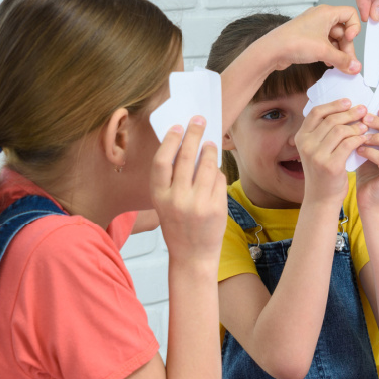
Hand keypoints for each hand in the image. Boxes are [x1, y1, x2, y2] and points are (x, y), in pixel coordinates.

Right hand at [151, 117, 228, 271]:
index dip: (170, 141)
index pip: (162, 161)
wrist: (192, 256)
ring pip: (207, 166)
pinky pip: (219, 180)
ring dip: (210, 150)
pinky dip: (218, 173)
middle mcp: (177, 199)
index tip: (177, 127)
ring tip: (210, 144)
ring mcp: (198, 204)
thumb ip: (173, 180)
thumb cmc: (178, 225)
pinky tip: (215, 171)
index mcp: (159, 196)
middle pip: (186, 157)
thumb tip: (187, 146)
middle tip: (199, 121)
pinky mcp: (216, 208)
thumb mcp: (165, 203)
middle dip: (193, 134)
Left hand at [260, 5, 362, 73]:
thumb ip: (343, 60)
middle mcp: (321, 17)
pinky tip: (328, 63)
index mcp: (326, 12)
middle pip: (343, 30)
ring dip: (338, 53)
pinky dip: (329, 53)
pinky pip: (325, 44)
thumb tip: (355, 67)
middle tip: (347, 63)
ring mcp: (314, 28)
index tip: (349, 40)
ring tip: (338, 66)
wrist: (272, 51)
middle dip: (346, 47)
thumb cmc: (294, 42)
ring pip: (334, 39)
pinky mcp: (308, 38)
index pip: (350, 14)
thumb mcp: (324, 52)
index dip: (354, 28)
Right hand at [295, 99, 369, 204]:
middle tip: (364, 110)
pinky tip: (365, 138)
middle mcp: (305, 144)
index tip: (349, 101)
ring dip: (356, 126)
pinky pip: (348, 144)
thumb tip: (344, 109)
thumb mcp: (316, 150)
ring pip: (340, 130)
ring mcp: (316, 155)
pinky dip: (359, 138)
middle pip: (331, 119)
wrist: (321, 198)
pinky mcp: (330, 165)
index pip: (316, 112)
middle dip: (350, 113)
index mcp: (300, 137)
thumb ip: (323, 132)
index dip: (333, 104)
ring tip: (366, 125)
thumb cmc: (323, 172)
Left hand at [355, 107, 378, 208]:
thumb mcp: (373, 148)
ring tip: (361, 134)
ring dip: (377, 136)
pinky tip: (359, 149)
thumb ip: (374, 134)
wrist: (369, 199)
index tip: (378, 109)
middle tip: (365, 118)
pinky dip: (370, 151)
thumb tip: (364, 112)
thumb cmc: (369, 173)